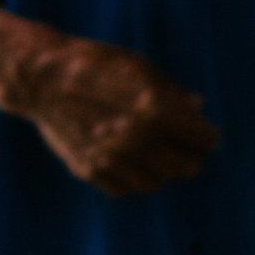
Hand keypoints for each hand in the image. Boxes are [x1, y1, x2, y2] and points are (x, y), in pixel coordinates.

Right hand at [8, 29, 219, 195]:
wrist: (46, 79)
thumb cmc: (96, 65)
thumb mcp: (141, 67)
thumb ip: (172, 92)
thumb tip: (199, 107)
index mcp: (156, 111)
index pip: (200, 138)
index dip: (208, 137)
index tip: (208, 137)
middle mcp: (138, 141)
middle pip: (183, 168)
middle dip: (191, 158)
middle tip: (190, 151)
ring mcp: (113, 159)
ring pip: (154, 183)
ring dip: (163, 172)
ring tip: (161, 157)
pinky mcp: (90, 170)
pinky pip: (123, 188)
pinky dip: (133, 179)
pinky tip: (132, 162)